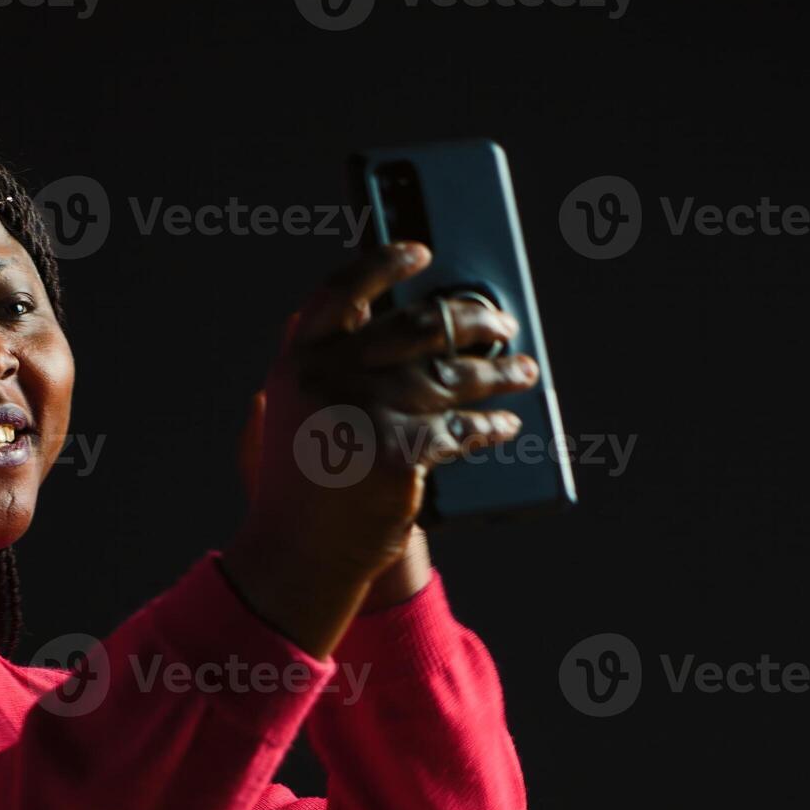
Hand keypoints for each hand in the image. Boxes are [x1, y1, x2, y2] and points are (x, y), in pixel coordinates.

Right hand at [219, 242, 537, 656]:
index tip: (421, 251)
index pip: (342, 290)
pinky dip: (490, 426)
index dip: (383, 263)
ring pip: (451, 376)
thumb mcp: (286, 415)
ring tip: (523, 370)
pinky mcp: (400, 453)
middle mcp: (327, 378)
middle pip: (416, 326)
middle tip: (501, 323)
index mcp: (296, 361)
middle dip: (470, 319)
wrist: (298, 559)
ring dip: (498, 372)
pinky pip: (462, 428)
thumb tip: (353, 315)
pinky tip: (507, 425)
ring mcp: (364, 414)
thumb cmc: (300, 489)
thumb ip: (311, 365)